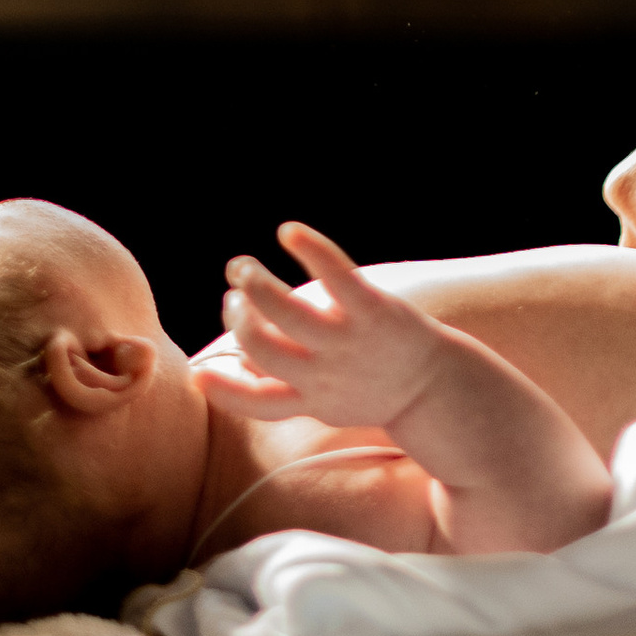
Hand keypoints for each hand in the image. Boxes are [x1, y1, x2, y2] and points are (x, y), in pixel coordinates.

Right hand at [199, 222, 446, 428]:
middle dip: (239, 322)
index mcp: (308, 400)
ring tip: (242, 267)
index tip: (197, 373)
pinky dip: (311, 249)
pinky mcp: (373, 311)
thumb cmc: (373, 388)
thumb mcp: (324, 403)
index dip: (223, 390)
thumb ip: (278, 389)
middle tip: (233, 296)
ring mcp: (347, 342)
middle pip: (265, 352)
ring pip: (289, 316)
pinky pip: (337, 277)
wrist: (438, 387)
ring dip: (258, 288)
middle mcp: (322, 375)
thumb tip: (227, 366)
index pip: (255, 404)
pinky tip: (290, 232)